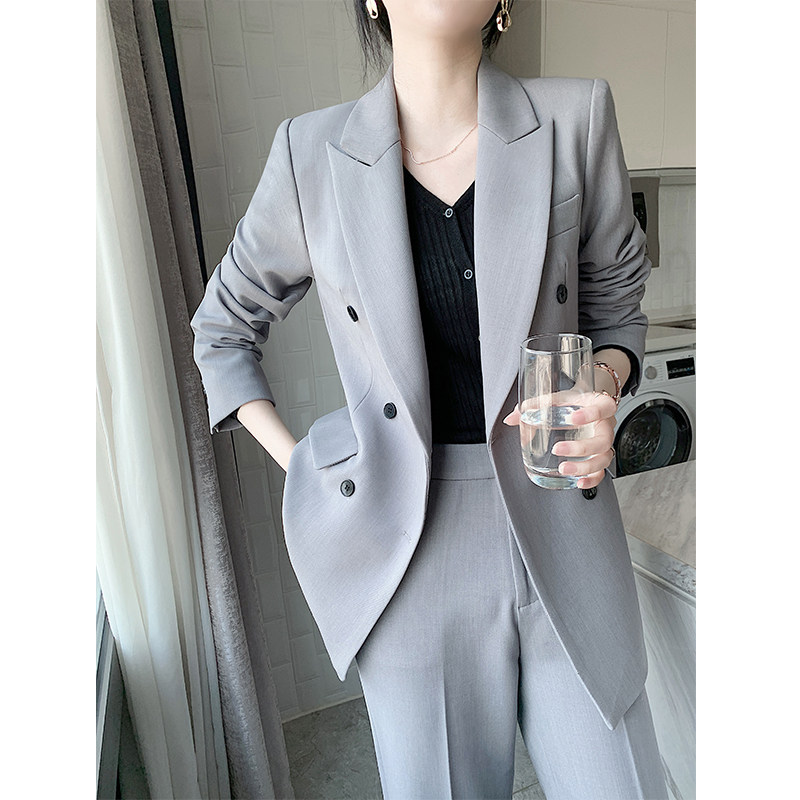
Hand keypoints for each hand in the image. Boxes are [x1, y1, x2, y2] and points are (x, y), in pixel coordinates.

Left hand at [502, 391, 617, 488]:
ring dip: (585, 466)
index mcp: (598, 405)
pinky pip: (602, 472)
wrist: (586, 406)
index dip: (592, 413)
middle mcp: (606, 425)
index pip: (604, 406)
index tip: (573, 418)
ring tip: (564, 468)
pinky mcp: (600, 457)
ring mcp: (604, 443)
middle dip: (581, 447)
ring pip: (603, 458)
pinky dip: (592, 479)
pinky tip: (578, 482)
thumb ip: (535, 406)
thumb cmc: (573, 403)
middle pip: (603, 439)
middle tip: (557, 449)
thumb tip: (511, 418)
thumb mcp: (557, 398)